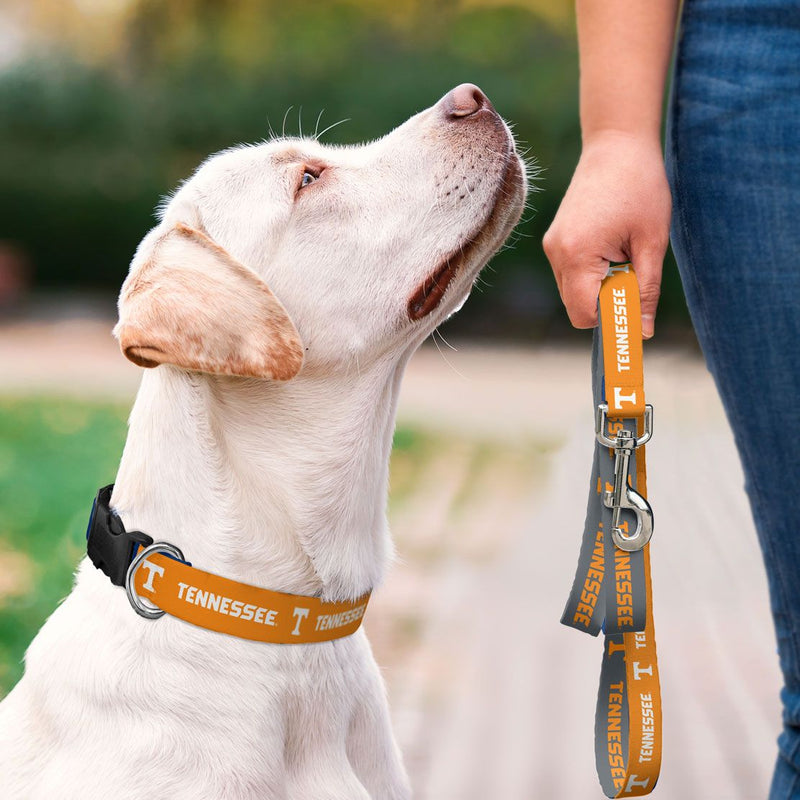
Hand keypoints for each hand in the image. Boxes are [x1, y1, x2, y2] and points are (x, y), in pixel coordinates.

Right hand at [543, 132, 671, 338]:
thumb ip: (645, 290)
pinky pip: (571, 274)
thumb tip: (642, 331)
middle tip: (633, 272)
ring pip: (573, 292)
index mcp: (577, 254)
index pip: (584, 314)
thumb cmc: (640, 186)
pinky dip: (592, 273)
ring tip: (622, 252)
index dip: (610, 319)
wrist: (616, 144)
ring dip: (600, 286)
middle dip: (606, 302)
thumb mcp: (652, 242)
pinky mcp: (555, 240)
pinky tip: (611, 245)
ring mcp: (552, 246)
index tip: (634, 308)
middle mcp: (556, 253)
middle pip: (576, 307)